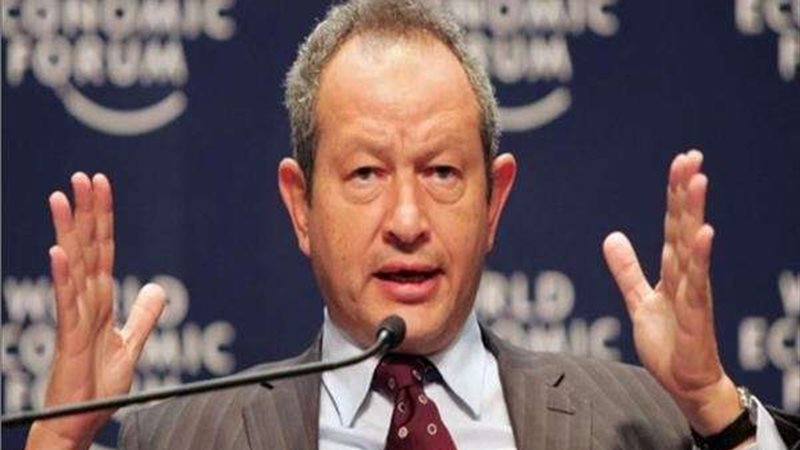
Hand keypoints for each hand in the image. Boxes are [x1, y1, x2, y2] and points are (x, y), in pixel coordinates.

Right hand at [26, 173, 164, 449]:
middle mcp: (86, 302)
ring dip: (67, 231)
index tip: (101, 185)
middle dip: (86, 212)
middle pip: (87, 248)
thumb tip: (155, 287)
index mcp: (100, 301)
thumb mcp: (131, 344)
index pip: (104, 249)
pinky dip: (63, 277)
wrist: (80, 423)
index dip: (104, 218)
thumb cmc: (100, 387)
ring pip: (73, 266)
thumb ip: (143, 315)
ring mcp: (75, 318)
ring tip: (61, 197)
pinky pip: (66, 302)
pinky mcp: (70, 338)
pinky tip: (59, 252)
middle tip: (83, 177)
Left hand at [602, 150, 742, 435]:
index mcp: (673, 270)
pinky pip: (697, 283)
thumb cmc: (670, 343)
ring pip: (692, 246)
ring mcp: (693, 293)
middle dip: (687, 191)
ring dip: (695, 213)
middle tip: (692, 157)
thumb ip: (627, 270)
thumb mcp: (639, 301)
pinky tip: (704, 233)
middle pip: (685, 226)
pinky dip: (700, 257)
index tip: (681, 162)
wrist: (686, 383)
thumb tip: (612, 237)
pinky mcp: (696, 315)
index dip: (675, 193)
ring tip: (698, 181)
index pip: (673, 224)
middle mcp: (686, 275)